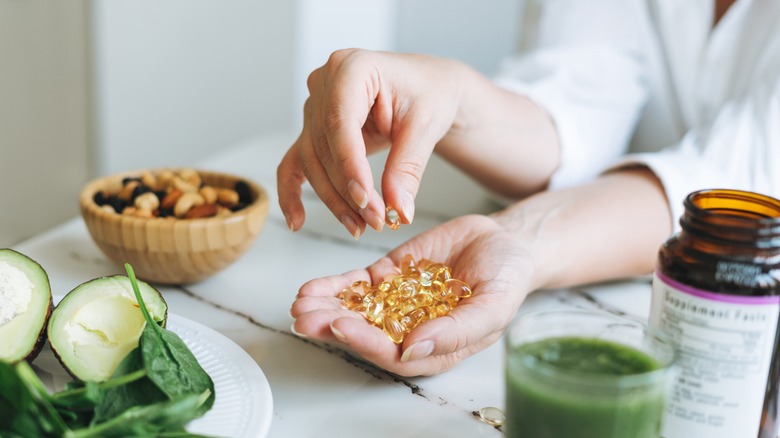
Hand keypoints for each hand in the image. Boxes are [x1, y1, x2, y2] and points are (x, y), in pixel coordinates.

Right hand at [277, 49, 464, 237]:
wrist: (429, 89)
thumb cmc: (429, 93)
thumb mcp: (426, 127)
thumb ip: (407, 168)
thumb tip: (398, 210)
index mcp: (352, 67)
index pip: (340, 122)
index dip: (349, 165)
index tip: (366, 200)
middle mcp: (324, 82)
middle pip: (324, 147)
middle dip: (348, 190)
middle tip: (375, 221)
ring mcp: (315, 106)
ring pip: (312, 161)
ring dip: (334, 199)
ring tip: (360, 226)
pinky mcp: (313, 129)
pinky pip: (295, 162)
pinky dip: (292, 192)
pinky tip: (298, 221)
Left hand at [289, 214, 532, 375]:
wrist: (505, 242)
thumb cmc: (508, 279)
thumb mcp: (493, 305)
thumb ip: (456, 331)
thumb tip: (414, 350)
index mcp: (434, 347)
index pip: (393, 354)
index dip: (365, 343)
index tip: (341, 327)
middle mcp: (410, 329)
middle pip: (365, 334)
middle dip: (332, 326)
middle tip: (305, 318)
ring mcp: (396, 302)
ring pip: (355, 310)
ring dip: (325, 308)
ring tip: (300, 303)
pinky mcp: (389, 276)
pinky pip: (357, 284)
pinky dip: (334, 286)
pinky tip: (311, 288)